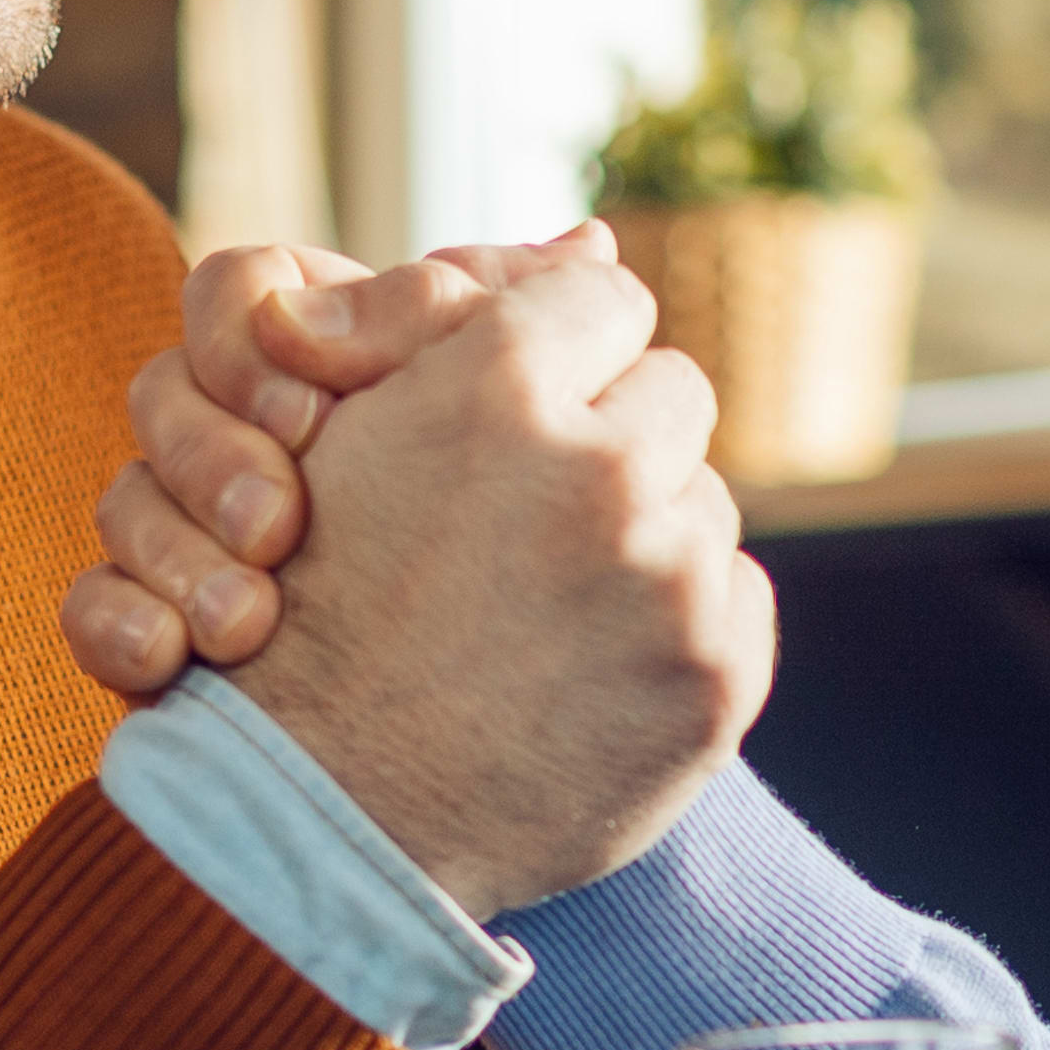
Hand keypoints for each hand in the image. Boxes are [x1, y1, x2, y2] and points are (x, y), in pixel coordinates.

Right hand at [60, 229, 620, 695]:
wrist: (400, 777)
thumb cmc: (484, 563)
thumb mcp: (497, 420)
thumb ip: (523, 326)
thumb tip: (594, 248)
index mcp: (295, 366)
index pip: (238, 292)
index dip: (262, 340)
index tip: (315, 414)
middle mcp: (216, 439)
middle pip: (164, 392)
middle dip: (214, 455)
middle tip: (275, 525)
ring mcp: (166, 542)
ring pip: (121, 503)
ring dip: (174, 553)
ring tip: (242, 623)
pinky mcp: (132, 637)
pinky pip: (87, 615)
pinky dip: (118, 632)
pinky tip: (166, 664)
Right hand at [187, 256, 763, 920]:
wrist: (324, 816)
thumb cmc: (312, 612)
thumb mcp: (346, 436)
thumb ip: (458, 323)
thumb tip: (597, 233)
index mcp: (499, 382)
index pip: (603, 297)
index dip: (565, 348)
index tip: (532, 406)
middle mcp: (601, 464)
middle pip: (671, 393)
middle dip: (616, 438)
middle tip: (536, 520)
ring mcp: (670, 577)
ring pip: (702, 503)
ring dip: (647, 538)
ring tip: (549, 610)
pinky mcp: (718, 673)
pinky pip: (736, 600)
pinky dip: (681, 628)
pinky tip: (592, 670)